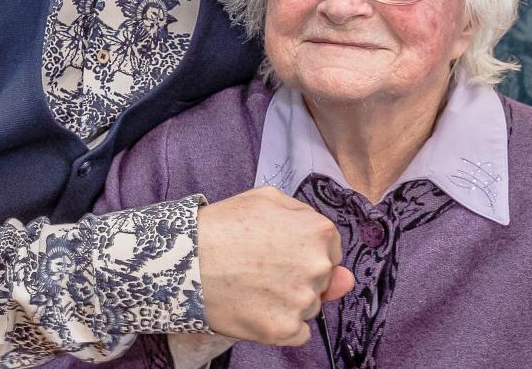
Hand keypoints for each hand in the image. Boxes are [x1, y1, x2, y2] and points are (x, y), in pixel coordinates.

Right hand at [196, 186, 352, 346]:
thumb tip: (346, 275)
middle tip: (264, 265)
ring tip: (255, 283)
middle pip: (322, 278)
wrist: (185, 260)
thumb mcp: (266, 198)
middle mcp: (317, 267)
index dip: (305, 248)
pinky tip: (257, 305)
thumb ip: (308, 222)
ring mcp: (302, 302)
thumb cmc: (224, 225)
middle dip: (300, 273)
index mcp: (318, 232)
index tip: (282, 249)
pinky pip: (299, 332)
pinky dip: (282, 324)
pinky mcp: (284, 330)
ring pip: (310, 305)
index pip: (331, 248)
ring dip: (290, 299)